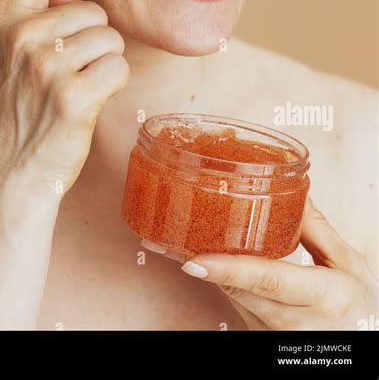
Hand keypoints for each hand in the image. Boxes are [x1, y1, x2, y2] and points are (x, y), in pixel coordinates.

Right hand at [0, 0, 129, 203]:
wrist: (6, 175)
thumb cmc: (14, 113)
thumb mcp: (7, 58)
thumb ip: (38, 19)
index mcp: (1, 18)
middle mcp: (19, 34)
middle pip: (92, 9)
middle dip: (90, 40)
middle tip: (65, 75)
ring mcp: (43, 64)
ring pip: (109, 38)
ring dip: (101, 64)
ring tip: (73, 90)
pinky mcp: (71, 94)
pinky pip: (118, 67)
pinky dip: (112, 84)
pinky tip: (86, 103)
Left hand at [143, 198, 377, 329]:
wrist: (365, 348)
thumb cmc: (360, 305)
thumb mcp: (348, 263)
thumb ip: (317, 226)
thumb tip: (292, 189)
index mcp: (323, 296)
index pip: (269, 281)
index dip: (230, 270)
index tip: (196, 259)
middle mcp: (296, 323)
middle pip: (241, 291)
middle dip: (210, 266)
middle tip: (176, 240)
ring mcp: (276, 337)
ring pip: (235, 299)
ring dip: (213, 273)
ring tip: (186, 244)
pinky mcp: (262, 339)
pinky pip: (238, 306)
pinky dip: (224, 283)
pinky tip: (212, 263)